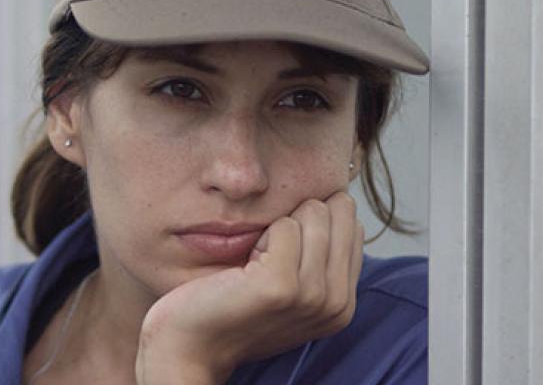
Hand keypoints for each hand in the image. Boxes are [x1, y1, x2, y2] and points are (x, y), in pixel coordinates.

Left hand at [134, 192, 364, 384]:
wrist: (190, 345)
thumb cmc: (231, 307)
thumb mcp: (289, 286)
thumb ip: (320, 254)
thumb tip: (339, 197)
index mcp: (343, 304)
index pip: (353, 224)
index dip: (311, 224)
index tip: (282, 256)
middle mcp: (336, 303)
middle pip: (337, 211)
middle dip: (298, 219)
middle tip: (265, 259)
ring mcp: (312, 296)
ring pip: (313, 213)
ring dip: (276, 228)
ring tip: (254, 265)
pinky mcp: (281, 285)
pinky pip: (284, 224)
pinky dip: (259, 235)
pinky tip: (243, 267)